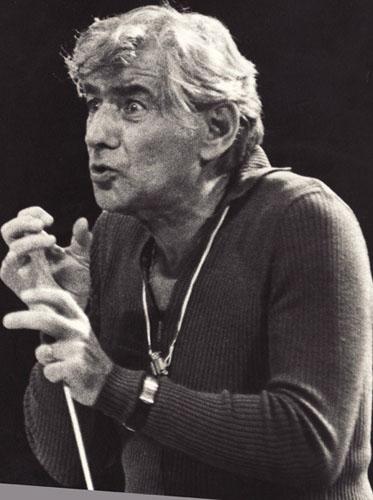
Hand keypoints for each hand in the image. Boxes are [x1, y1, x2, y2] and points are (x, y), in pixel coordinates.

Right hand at [1, 206, 91, 308]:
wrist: (76, 307)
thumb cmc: (77, 282)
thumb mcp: (83, 258)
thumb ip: (82, 239)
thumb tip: (82, 220)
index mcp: (38, 243)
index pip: (25, 219)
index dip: (33, 213)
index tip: (50, 220)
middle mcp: (26, 254)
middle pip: (9, 230)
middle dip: (23, 222)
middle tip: (43, 224)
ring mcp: (20, 268)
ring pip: (11, 247)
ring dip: (29, 240)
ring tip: (51, 240)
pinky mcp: (18, 284)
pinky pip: (7, 269)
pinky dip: (18, 259)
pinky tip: (36, 258)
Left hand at [3, 287, 112, 405]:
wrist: (108, 382)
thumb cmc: (85, 358)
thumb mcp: (77, 335)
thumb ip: (58, 325)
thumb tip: (33, 311)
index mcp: (80, 320)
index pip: (62, 300)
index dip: (43, 294)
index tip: (25, 295)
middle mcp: (80, 330)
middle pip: (47, 319)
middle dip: (24, 318)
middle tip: (6, 320)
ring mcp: (78, 348)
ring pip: (43, 352)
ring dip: (45, 361)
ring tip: (60, 365)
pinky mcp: (76, 366)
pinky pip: (48, 371)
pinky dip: (52, 376)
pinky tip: (67, 377)